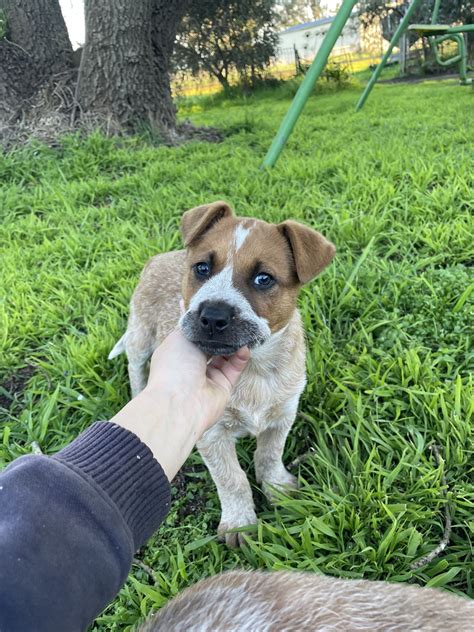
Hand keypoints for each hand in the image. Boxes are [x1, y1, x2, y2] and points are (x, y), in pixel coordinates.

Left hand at [111, 329, 249, 479]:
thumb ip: (193, 327)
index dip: (204, 324)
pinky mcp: (223, 385)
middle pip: (211, 344)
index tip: (216, 311)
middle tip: (234, 319)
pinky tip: (244, 347)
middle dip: (221, 333)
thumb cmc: (173, 367)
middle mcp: (192, 364)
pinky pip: (235, 367)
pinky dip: (241, 356)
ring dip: (233, 343)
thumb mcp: (179, 337)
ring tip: (242, 330)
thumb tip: (204, 321)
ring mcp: (208, 375)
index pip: (193, 334)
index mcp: (178, 352)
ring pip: (225, 354)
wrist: (180, 402)